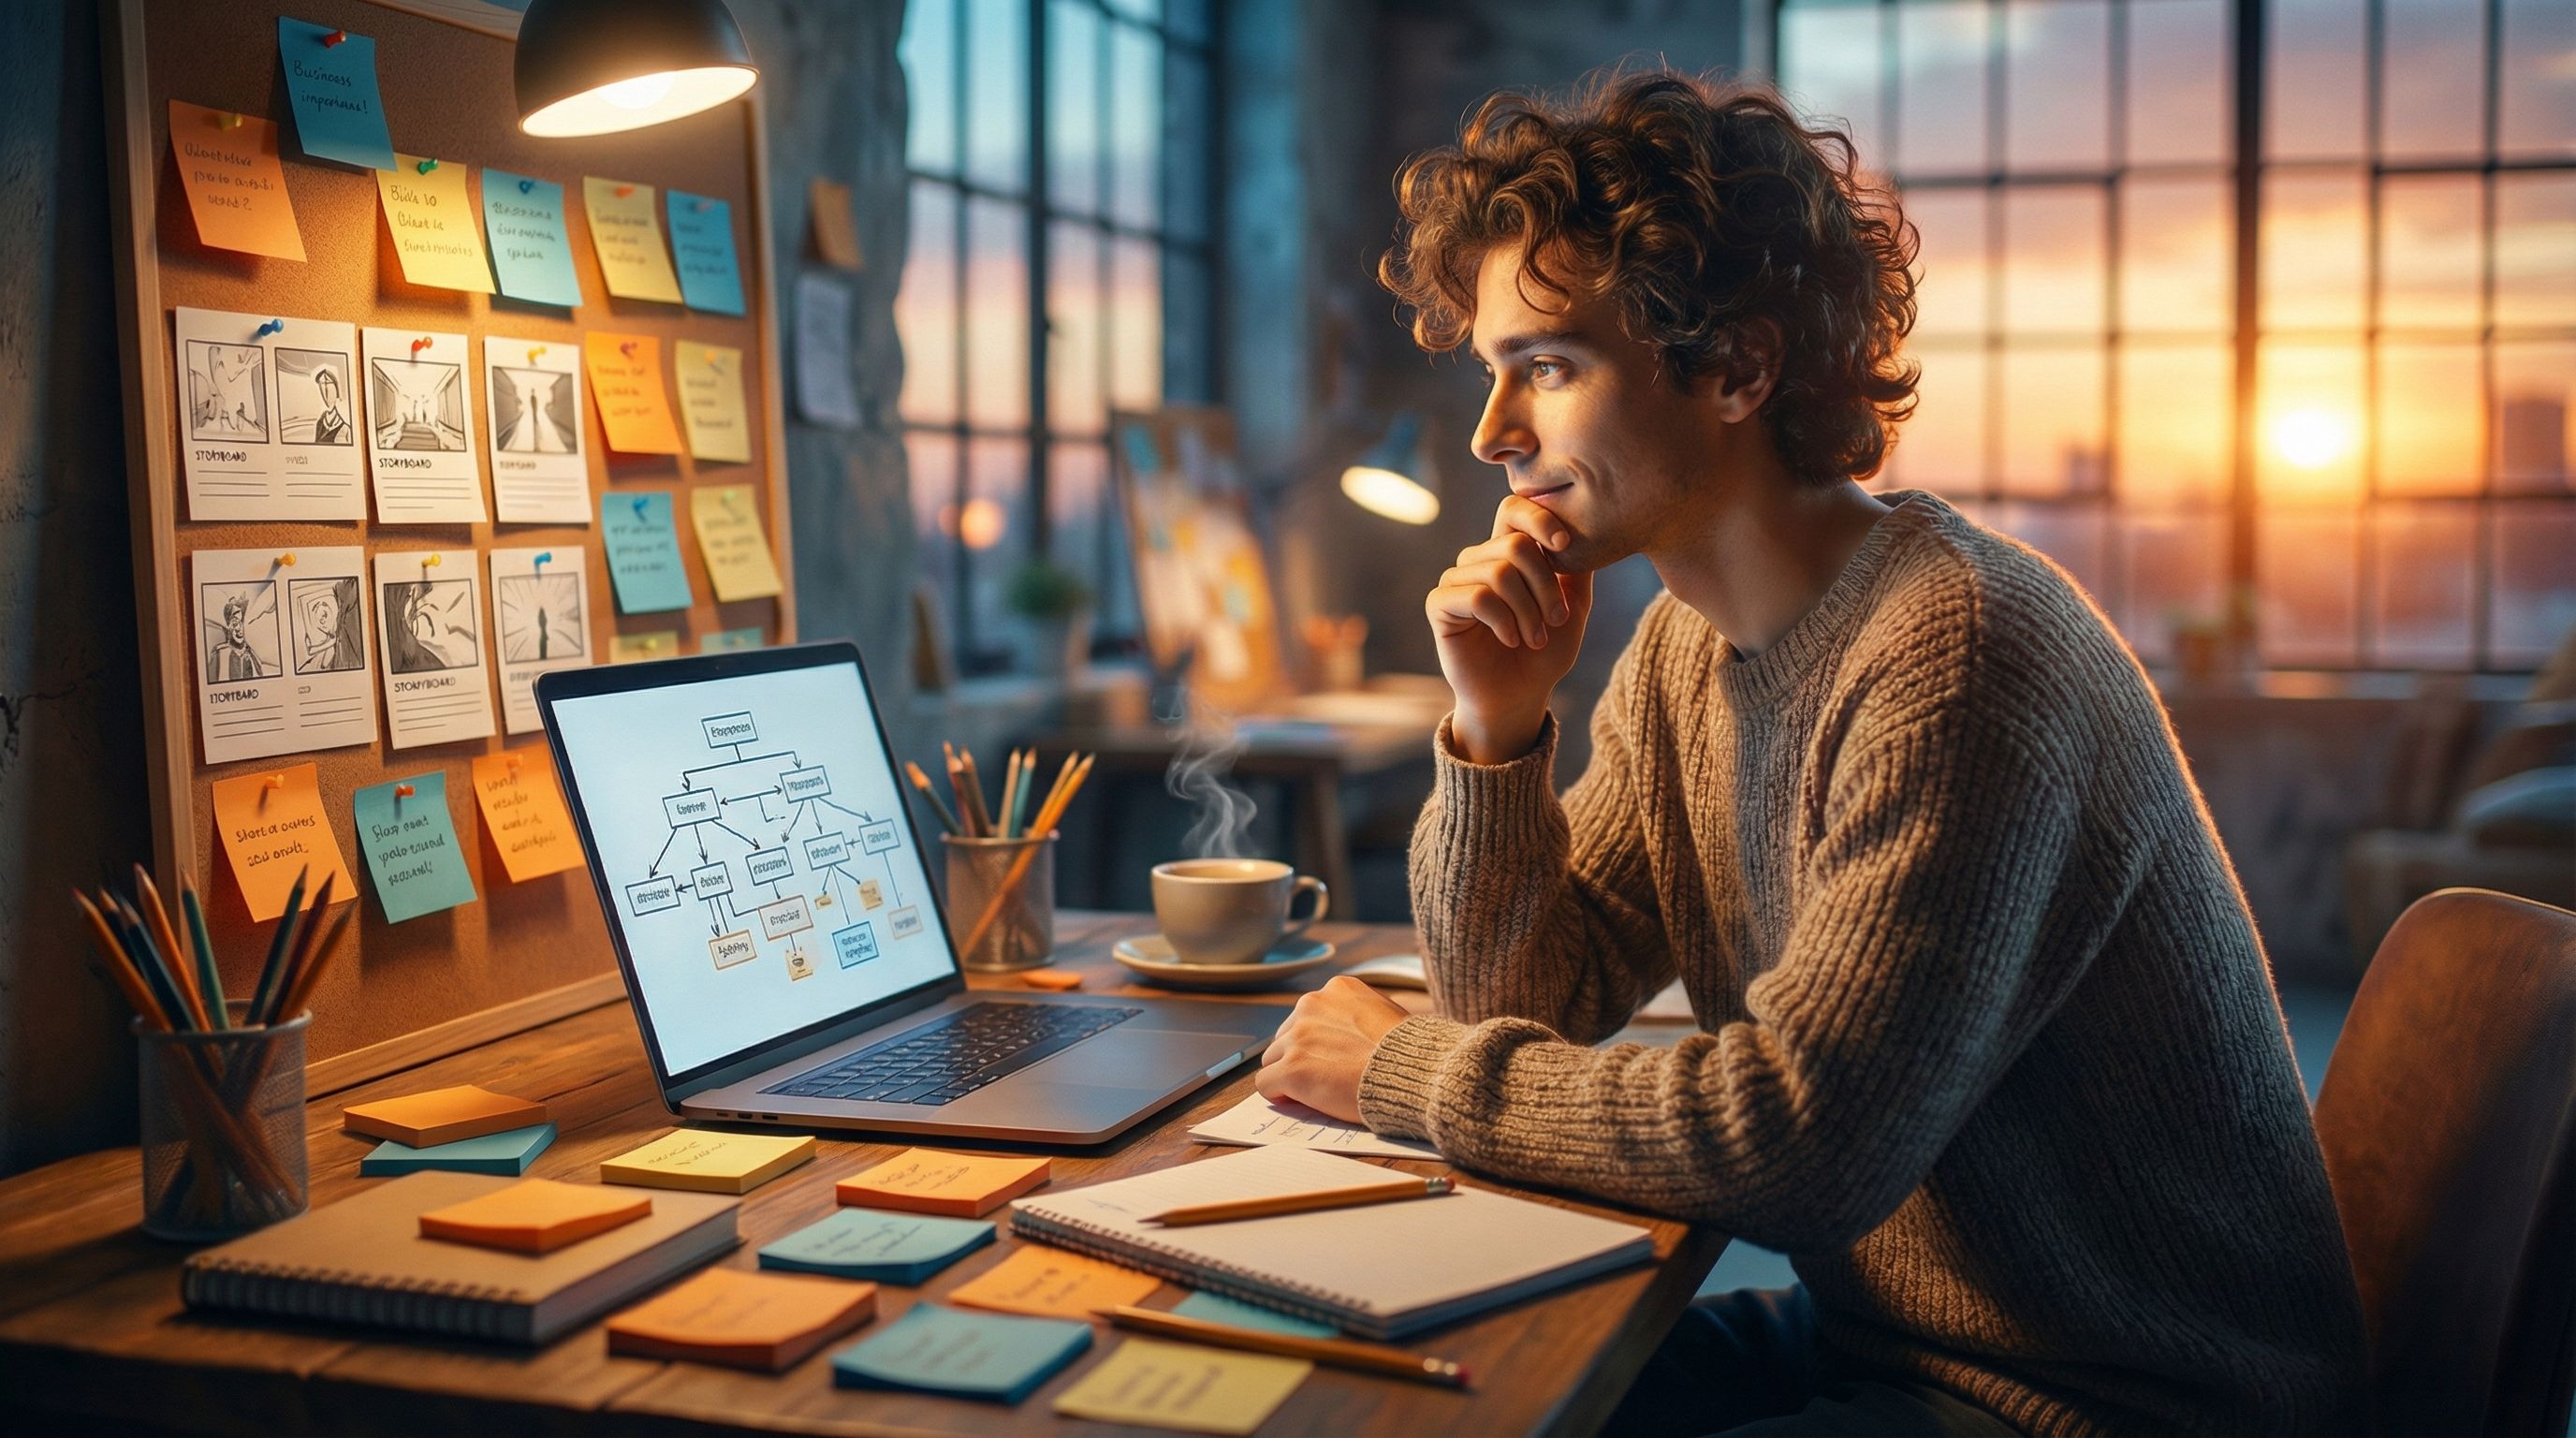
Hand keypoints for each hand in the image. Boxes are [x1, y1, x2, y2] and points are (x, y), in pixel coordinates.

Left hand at [1254, 975, 1412, 1123]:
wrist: (1412, 1072)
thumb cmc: (1409, 1051)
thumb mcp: (1386, 1013)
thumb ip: (1358, 1016)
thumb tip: (1346, 1035)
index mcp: (1337, 988)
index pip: (1309, 1015)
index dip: (1317, 1041)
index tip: (1331, 1057)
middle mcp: (1312, 1005)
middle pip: (1286, 1035)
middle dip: (1300, 1055)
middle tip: (1323, 1076)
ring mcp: (1298, 1037)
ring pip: (1273, 1059)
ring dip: (1289, 1074)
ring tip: (1315, 1090)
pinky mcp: (1291, 1068)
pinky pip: (1266, 1084)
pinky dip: (1278, 1094)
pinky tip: (1295, 1100)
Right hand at [1425, 495, 1594, 762]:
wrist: (1519, 696)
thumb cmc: (1544, 652)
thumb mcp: (1573, 605)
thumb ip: (1577, 567)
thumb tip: (1586, 528)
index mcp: (1507, 552)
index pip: (1514, 509)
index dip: (1540, 518)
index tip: (1565, 545)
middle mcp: (1479, 560)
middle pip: (1516, 544)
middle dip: (1546, 585)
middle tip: (1556, 620)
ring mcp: (1456, 580)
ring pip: (1499, 571)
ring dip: (1528, 610)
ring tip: (1535, 638)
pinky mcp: (1440, 605)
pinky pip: (1477, 597)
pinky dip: (1503, 621)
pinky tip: (1510, 640)